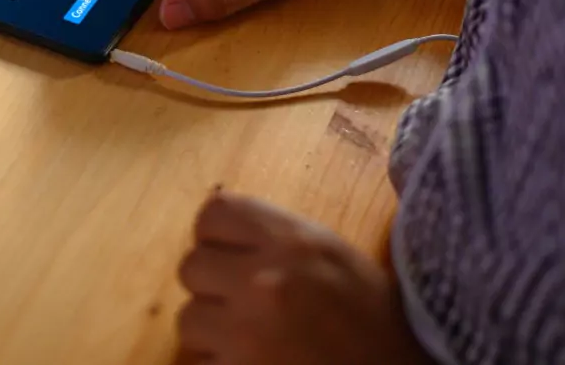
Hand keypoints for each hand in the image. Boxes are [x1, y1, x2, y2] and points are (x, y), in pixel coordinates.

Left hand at [175, 191, 432, 364]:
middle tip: (242, 306)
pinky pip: (199, 362)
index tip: (229, 257)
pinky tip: (254, 364)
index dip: (215, 237)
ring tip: (251, 342)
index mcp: (293, 240)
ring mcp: (246, 332)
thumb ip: (279, 238)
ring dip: (213, 333)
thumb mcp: (335, 258)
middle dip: (212, 288)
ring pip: (189, 319)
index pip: (213, 214)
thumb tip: (221, 231)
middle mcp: (264, 279)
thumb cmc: (376, 324)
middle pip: (191, 266)